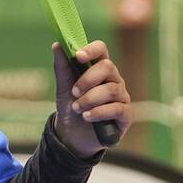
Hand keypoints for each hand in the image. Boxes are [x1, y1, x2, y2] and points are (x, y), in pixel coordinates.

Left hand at [52, 40, 131, 158]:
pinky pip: (117, 108)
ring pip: (111, 89)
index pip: (101, 50)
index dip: (91, 50)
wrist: (72, 137)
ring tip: (77, 108)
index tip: (77, 56)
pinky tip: (87, 117)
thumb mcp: (63, 88)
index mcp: (98, 69)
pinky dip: (98, 112)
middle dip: (87, 79)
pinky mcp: (126, 114)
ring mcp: (121, 96)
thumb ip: (62, 67)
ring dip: (90, 99)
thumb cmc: (71, 108)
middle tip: (74, 92)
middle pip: (107, 67)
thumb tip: (57, 45)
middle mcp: (113, 79)